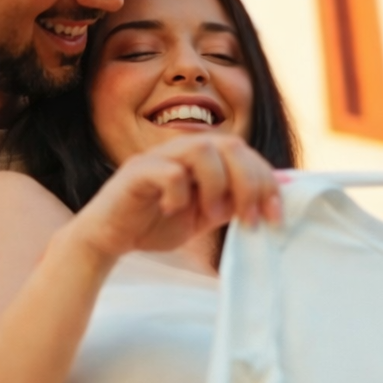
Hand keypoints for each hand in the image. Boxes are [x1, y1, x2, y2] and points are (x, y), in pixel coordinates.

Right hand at [67, 134, 281, 262]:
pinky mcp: (136, 173)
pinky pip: (168, 171)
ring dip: (217, 184)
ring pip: (202, 149)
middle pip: (229, 144)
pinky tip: (174, 211)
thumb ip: (229, 204)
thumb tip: (268, 201)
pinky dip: (179, 193)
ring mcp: (158, 158)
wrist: (108, 238)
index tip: (275, 216)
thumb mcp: (202, 216)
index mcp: (201, 158)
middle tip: (251, 219)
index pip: (244, 153)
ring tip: (211, 216)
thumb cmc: (153, 223)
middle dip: (249, 182)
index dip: (266, 181)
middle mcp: (181, 150)